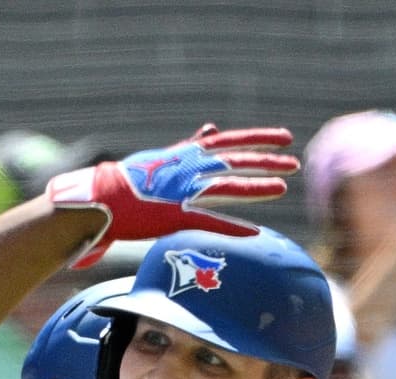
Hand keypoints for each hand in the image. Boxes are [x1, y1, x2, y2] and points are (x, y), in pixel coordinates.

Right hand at [47, 123, 297, 266]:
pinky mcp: (174, 215)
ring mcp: (183, 191)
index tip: (284, 137)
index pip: (229, 141)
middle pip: (236, 160)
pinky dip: (232, 227)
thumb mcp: (164, 155)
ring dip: (257, 186)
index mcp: (185, 154)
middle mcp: (188, 168)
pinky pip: (209, 221)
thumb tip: (212, 127)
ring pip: (229, 185)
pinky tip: (253, 232)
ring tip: (283, 186)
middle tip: (294, 162)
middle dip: (267, 160)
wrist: (100, 196)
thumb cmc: (127, 181)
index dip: (258, 139)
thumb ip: (191, 145)